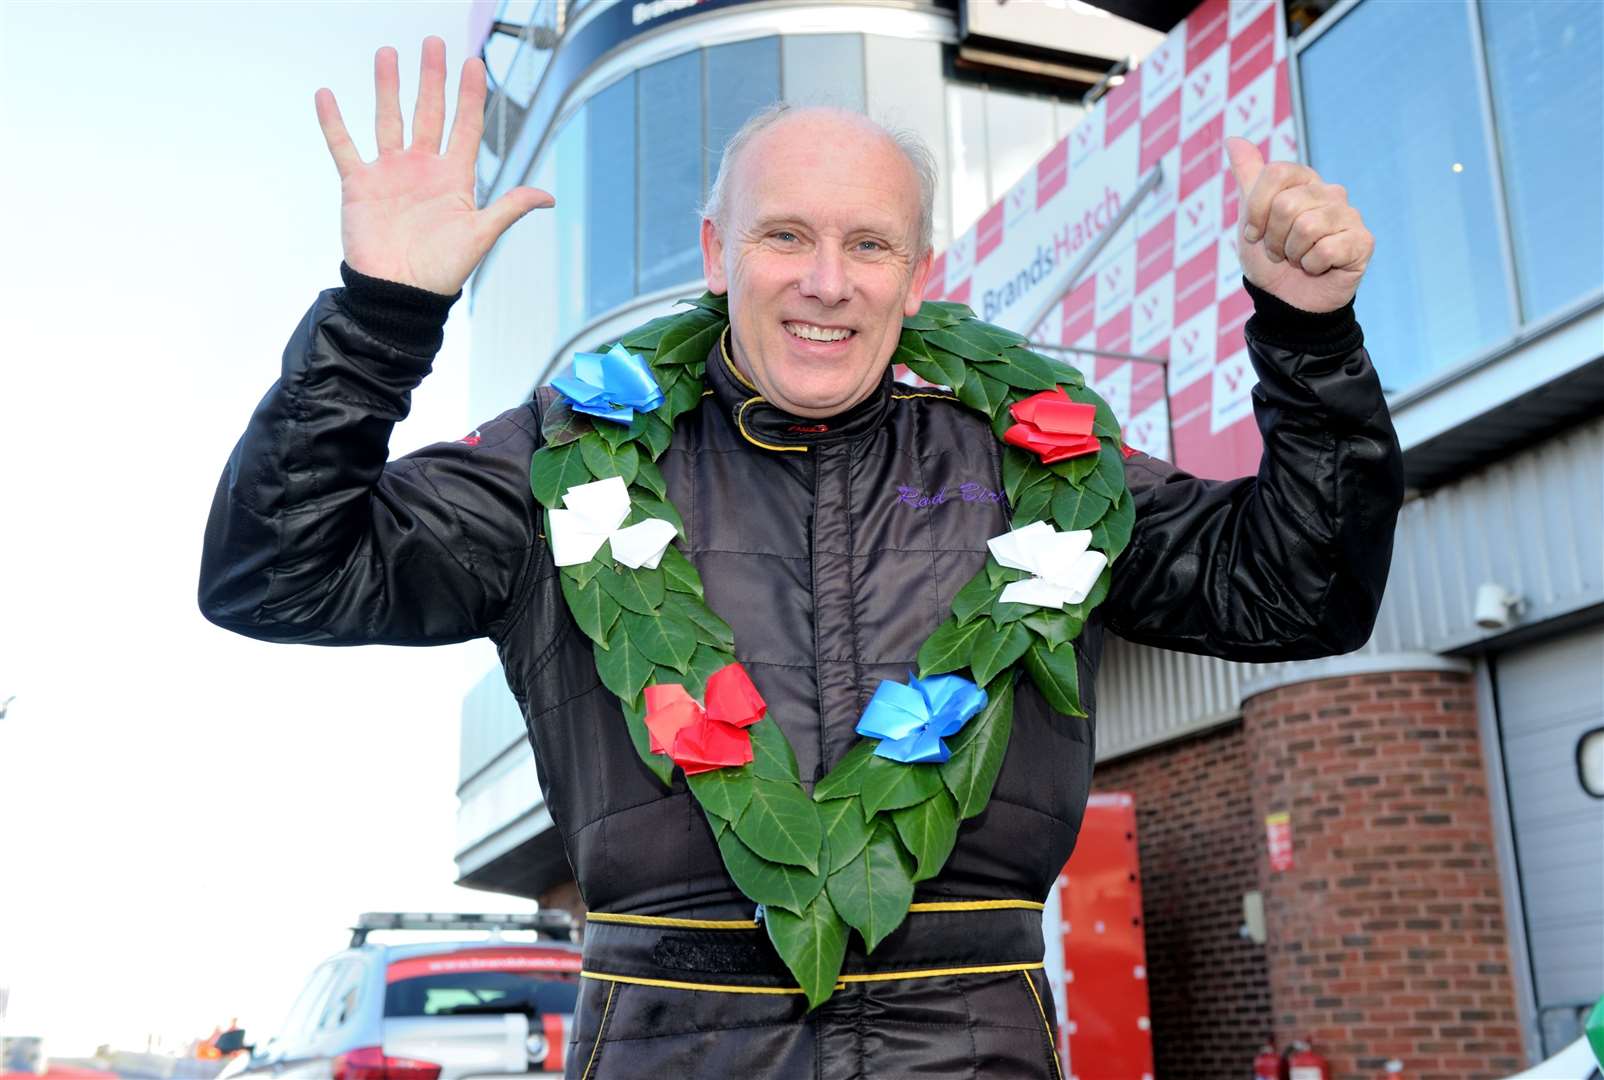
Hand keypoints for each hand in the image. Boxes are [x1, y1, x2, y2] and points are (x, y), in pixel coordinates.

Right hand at [314, 37, 553, 295]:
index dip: (470, 95)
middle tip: (434, 44)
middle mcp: (423, 168)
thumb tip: (547, 197)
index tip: (474, 62)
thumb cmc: (441, 271)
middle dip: (432, 78)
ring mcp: (390, 173)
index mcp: (454, 178)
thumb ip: (509, 208)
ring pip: (389, 119)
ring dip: (389, 87)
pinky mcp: (359, 184)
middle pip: (429, 112)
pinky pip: (344, 146)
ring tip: (388, 54)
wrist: (399, 293)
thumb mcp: (479, 236)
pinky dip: (333, 122)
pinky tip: (326, 95)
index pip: (465, 126)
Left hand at [1225, 136, 1370, 313]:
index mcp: (1304, 181)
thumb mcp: (1249, 218)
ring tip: (1298, 260)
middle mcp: (1330, 192)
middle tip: (1280, 252)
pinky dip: (1312, 266)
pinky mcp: (1362, 241)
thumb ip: (1247, 177)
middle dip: (1273, 238)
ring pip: (1307, 227)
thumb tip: (1233, 138)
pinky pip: (1326, 250)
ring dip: (1292, 254)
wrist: (1286, 301)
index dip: (1256, 210)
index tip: (1255, 233)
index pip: (1274, 174)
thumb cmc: (1270, 260)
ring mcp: (1349, 215)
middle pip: (1287, 204)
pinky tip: (1318, 268)